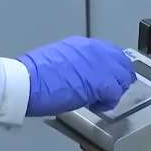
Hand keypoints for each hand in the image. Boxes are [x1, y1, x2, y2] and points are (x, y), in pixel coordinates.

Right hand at [17, 36, 135, 115]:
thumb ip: (75, 62)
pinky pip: (115, 94)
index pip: (111, 53)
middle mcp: (96, 51)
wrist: (28, 81)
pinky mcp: (102, 84)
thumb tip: (80, 72)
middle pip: (122, 64)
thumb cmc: (35, 73)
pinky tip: (96, 106)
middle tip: (108, 92)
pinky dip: (108, 103)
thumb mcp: (58, 58)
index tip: (107, 78)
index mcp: (84, 45)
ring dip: (115, 91)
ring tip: (101, 100)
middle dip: (118, 79)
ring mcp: (101, 66)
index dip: (112, 68)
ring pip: (123, 78)